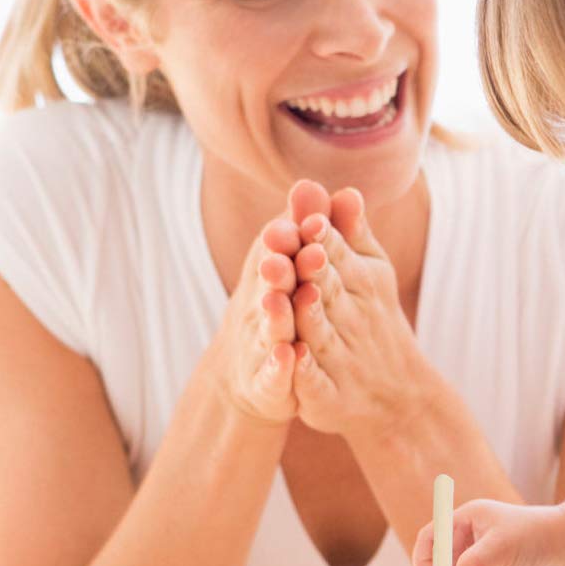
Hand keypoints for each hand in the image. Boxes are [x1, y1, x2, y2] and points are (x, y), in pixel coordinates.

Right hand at [207, 180, 332, 425]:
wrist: (252, 372)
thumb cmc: (279, 303)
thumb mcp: (291, 264)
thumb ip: (304, 227)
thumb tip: (312, 183)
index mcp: (275, 274)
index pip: (283, 252)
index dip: (290, 237)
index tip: (304, 221)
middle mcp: (263, 305)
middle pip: (272, 286)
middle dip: (278, 270)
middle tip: (283, 255)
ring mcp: (262, 345)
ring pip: (269, 328)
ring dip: (273, 314)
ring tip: (278, 299)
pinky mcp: (266, 382)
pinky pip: (273, 375)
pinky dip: (279, 366)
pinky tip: (289, 357)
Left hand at [289, 185, 431, 435]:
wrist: (396, 394)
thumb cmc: (374, 319)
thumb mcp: (371, 274)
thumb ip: (352, 234)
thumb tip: (345, 188)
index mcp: (359, 284)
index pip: (337, 256)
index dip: (323, 239)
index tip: (310, 219)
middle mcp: (351, 319)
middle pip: (328, 290)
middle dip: (311, 270)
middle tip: (295, 247)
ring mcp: (340, 358)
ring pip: (319, 334)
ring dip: (306, 316)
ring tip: (292, 296)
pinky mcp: (327, 395)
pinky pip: (315, 383)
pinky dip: (305, 372)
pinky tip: (293, 359)